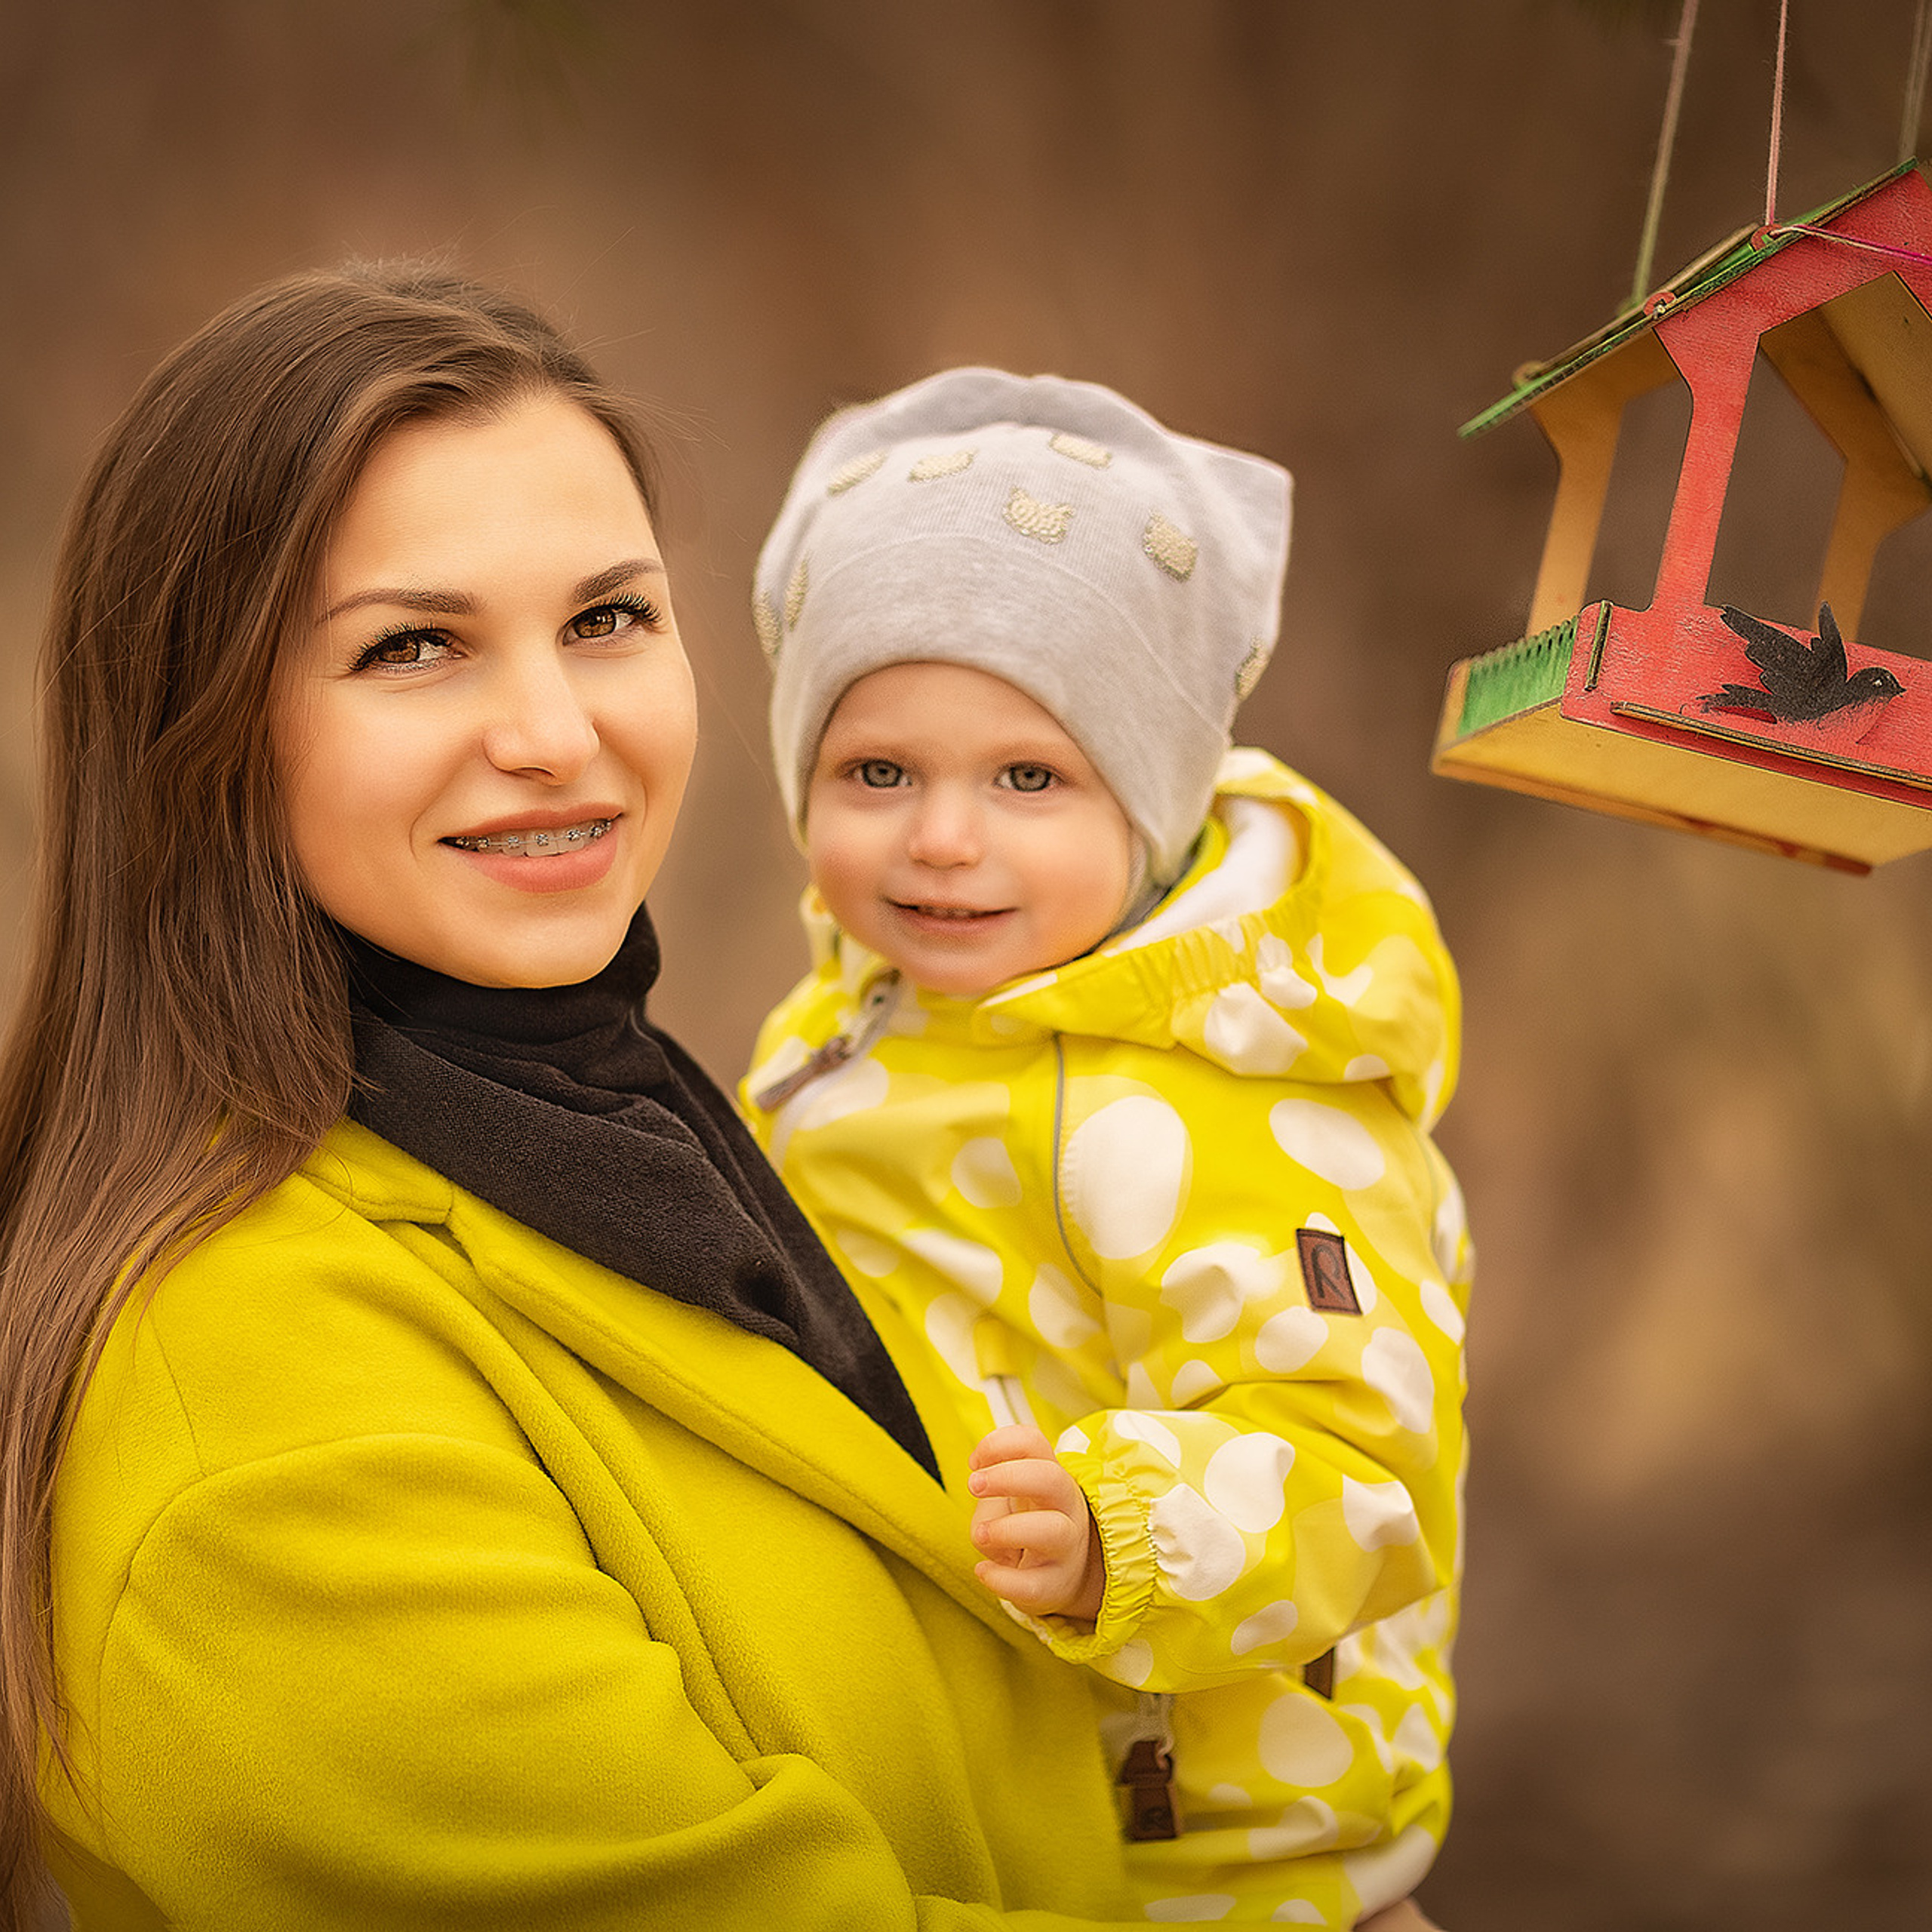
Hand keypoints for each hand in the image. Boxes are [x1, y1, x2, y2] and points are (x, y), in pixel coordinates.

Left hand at [966, 1424, 1104, 1622]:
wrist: (1062, 1574)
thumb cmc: (1028, 1524)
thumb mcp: (1010, 1498)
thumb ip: (990, 1487)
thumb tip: (979, 1484)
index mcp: (1050, 1476)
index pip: (1033, 1442)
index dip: (999, 1444)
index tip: (974, 1463)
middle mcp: (1064, 1506)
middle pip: (1050, 1477)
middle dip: (1007, 1476)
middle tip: (973, 1484)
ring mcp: (1064, 1548)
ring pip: (1052, 1530)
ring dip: (1006, 1529)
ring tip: (981, 1534)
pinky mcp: (1053, 1585)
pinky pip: (1032, 1585)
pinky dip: (1002, 1579)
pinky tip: (984, 1572)